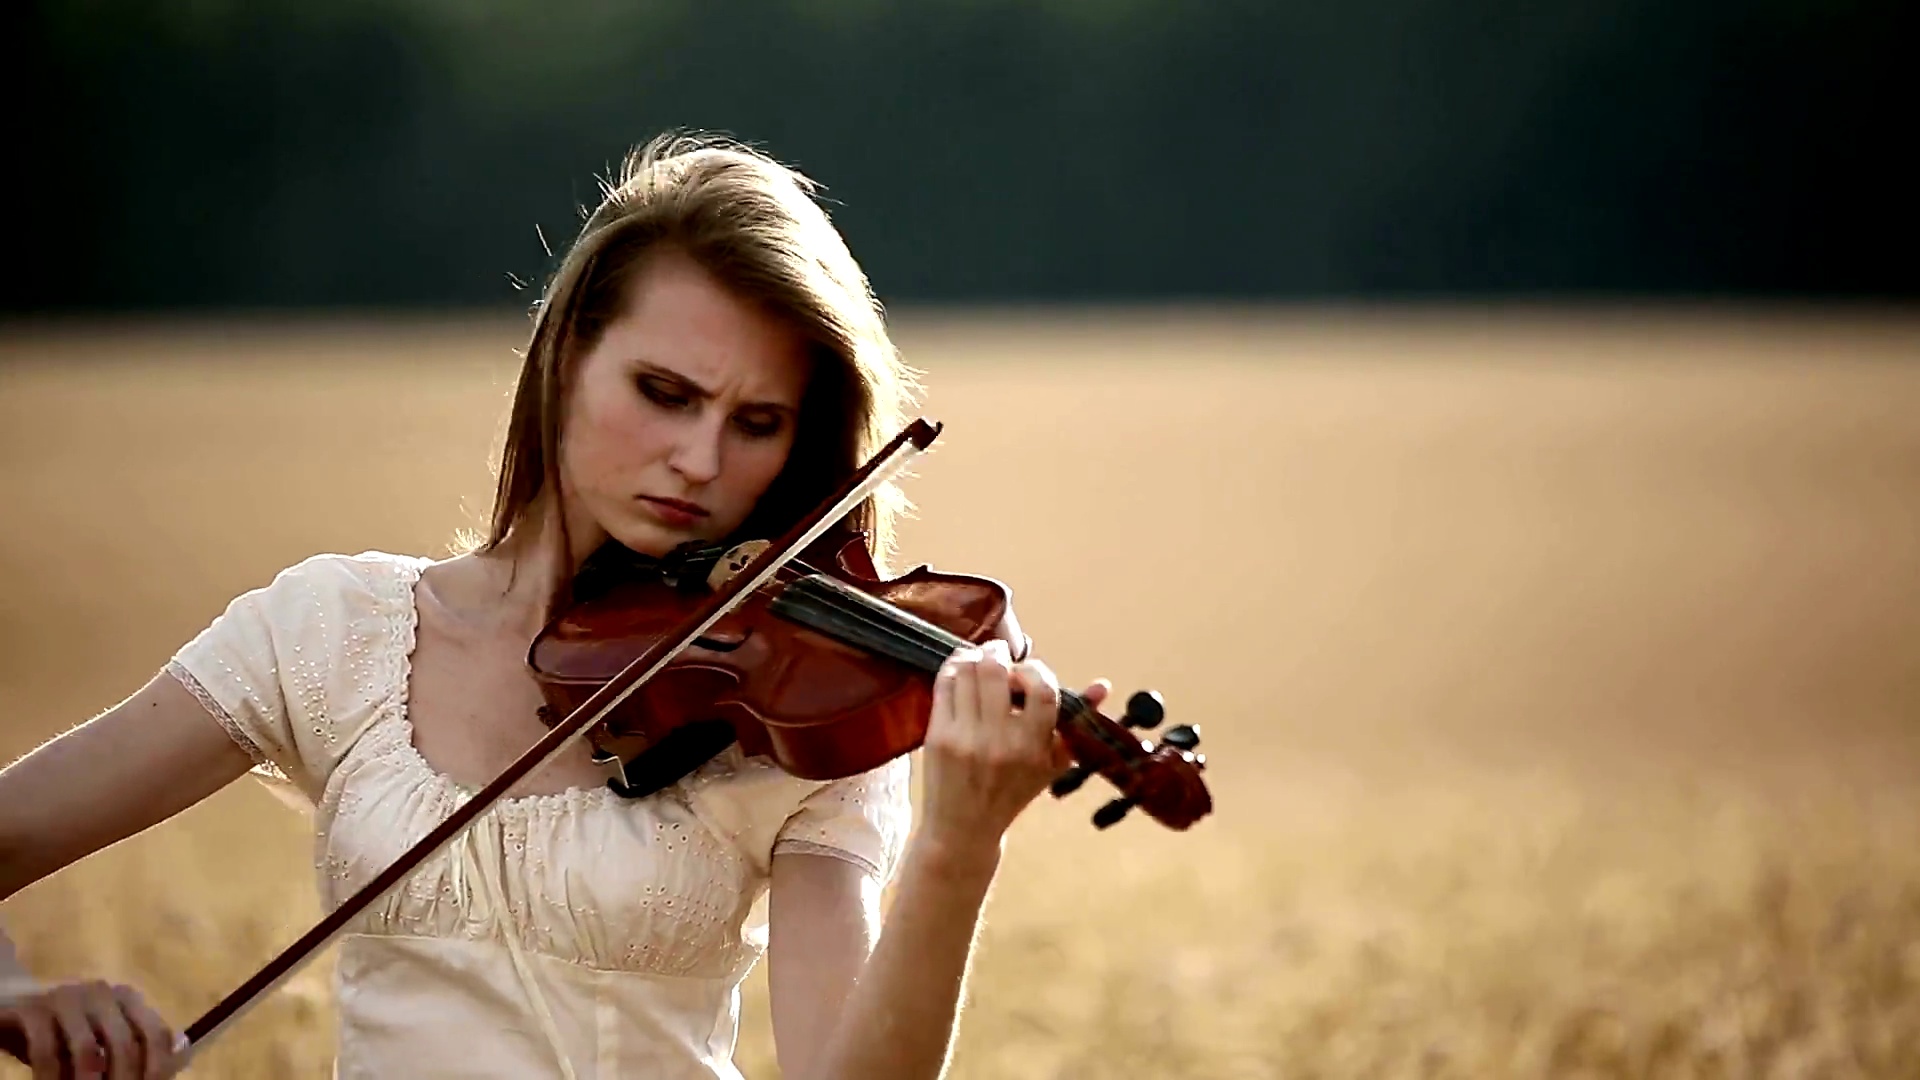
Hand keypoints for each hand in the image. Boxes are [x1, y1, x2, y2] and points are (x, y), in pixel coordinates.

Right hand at [0, 980, 187, 1079]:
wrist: (6, 1004)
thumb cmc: (61, 1031)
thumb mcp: (102, 1040)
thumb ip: (138, 1047)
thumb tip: (182, 1058)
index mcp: (127, 998)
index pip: (157, 1034)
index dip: (159, 1069)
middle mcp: (102, 993)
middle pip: (125, 1045)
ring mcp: (67, 997)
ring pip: (87, 1051)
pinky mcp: (32, 1009)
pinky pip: (46, 1052)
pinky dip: (51, 1079)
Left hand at [920, 639, 1110, 853]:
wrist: (964, 828)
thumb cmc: (1013, 792)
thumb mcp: (1051, 764)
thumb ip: (1076, 723)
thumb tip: (1102, 685)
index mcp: (1033, 748)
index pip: (1043, 691)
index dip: (1035, 669)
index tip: (1028, 670)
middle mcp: (1000, 742)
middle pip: (995, 670)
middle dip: (998, 651)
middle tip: (999, 653)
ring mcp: (965, 737)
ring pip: (966, 671)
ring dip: (974, 656)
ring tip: (979, 661)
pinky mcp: (938, 736)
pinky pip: (944, 684)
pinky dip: (953, 668)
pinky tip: (960, 672)